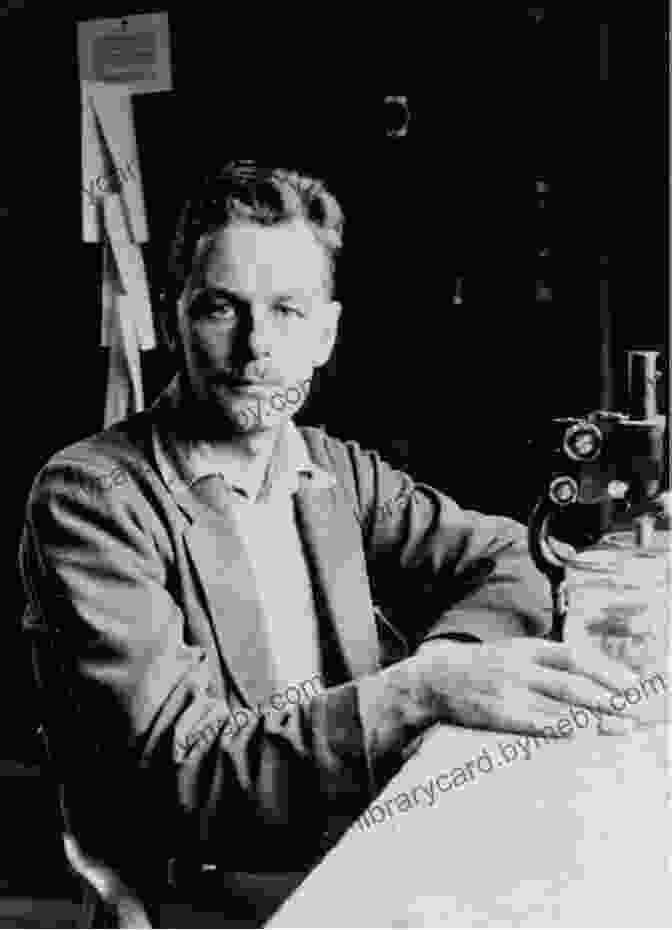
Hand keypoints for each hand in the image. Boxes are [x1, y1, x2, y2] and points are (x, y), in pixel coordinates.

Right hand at [413, 638, 644, 735]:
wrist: (435, 679)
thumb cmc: (481, 669)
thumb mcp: (511, 652)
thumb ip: (543, 662)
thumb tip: (586, 676)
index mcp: (526, 648)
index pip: (574, 656)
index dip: (605, 670)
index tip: (632, 684)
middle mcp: (521, 666)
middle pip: (574, 683)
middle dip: (608, 699)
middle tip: (635, 712)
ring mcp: (510, 690)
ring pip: (561, 704)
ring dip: (595, 717)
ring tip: (621, 727)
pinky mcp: (500, 714)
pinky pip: (538, 723)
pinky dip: (564, 727)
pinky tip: (584, 734)